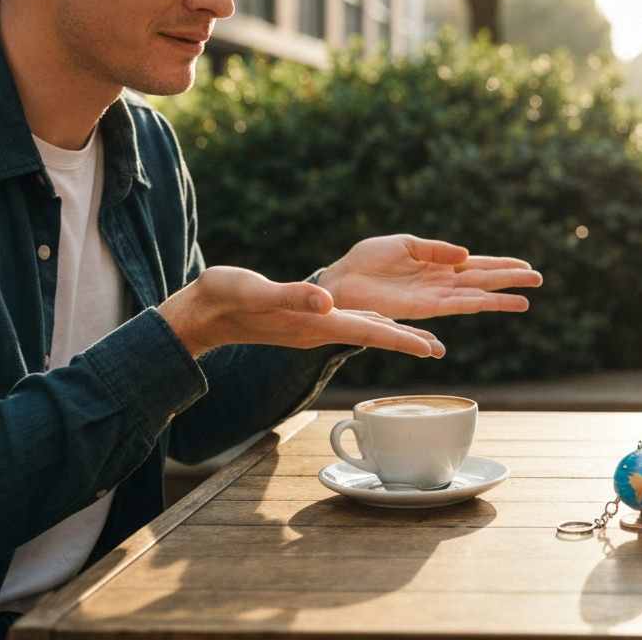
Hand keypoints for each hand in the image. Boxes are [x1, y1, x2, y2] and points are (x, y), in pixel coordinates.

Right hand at [157, 266, 444, 358]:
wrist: (201, 312)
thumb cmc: (224, 298)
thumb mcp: (255, 291)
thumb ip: (291, 296)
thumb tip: (327, 301)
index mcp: (313, 323)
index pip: (366, 332)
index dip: (399, 339)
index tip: (428, 349)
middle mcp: (319, 329)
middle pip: (373, 335)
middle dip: (406, 342)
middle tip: (440, 350)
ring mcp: (313, 327)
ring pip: (364, 330)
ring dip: (393, 335)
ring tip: (424, 341)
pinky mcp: (307, 320)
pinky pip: (349, 323)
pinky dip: (372, 323)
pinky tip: (385, 322)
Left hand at [315, 235, 542, 319]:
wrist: (342, 280)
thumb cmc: (367, 260)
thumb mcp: (404, 244)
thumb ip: (435, 249)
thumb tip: (466, 254)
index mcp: (438, 262)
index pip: (477, 264)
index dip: (501, 264)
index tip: (524, 265)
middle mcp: (442, 281)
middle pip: (484, 280)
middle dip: (511, 279)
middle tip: (539, 279)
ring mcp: (435, 296)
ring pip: (476, 295)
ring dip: (501, 297)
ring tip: (527, 300)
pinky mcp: (424, 307)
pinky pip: (456, 305)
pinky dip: (476, 304)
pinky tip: (492, 303)